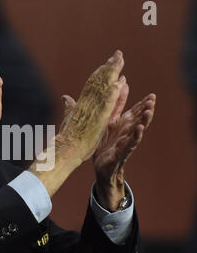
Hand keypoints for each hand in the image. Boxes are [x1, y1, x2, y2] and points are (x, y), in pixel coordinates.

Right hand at [30, 50, 125, 197]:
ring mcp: (92, 110)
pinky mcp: (97, 119)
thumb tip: (65, 97)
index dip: (102, 73)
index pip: (93, 85)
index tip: (108, 62)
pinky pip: (107, 104)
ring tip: (120, 60)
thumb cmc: (67, 138)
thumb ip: (69, 107)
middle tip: (118, 54)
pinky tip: (120, 82)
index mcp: (82, 104)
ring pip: (103, 88)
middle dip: (109, 67)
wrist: (65, 150)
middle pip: (99, 82)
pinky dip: (113, 92)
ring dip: (112, 73)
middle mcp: (86, 104)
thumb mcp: (69, 119)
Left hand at [93, 83, 155, 210]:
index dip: (144, 104)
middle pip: (138, 119)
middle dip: (146, 110)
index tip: (152, 95)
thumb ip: (115, 105)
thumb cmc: (104, 144)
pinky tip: (140, 129)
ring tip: (149, 111)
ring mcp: (124, 143)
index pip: (136, 112)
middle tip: (153, 99)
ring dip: (144, 121)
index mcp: (122, 125)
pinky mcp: (120, 153)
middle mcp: (126, 133)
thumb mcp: (108, 122)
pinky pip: (129, 144)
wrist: (99, 168)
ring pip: (137, 130)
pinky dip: (135, 136)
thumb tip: (122, 85)